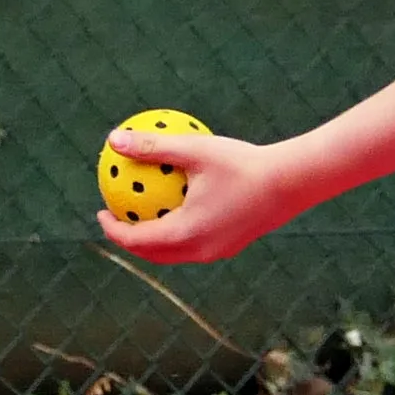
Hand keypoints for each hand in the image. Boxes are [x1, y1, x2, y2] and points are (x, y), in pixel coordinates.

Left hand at [95, 123, 301, 265]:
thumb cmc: (242, 163)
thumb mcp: (194, 150)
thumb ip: (153, 147)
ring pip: (174, 254)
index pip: (136, 240)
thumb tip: (114, 140)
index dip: (113, 229)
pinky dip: (178, 235)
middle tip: (118, 217)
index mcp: (185, 234)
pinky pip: (194, 245)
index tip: (102, 210)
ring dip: (154, 240)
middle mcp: (199, 251)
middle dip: (130, 240)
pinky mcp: (232, 246)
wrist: (292, 183)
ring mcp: (218, 252)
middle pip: (152, 254)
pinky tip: (181, 209)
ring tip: (145, 217)